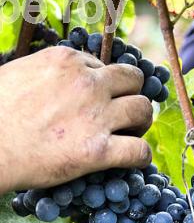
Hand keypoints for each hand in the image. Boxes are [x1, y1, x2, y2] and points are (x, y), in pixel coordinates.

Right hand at [0, 47, 152, 193]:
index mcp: (67, 61)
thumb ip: (48, 75)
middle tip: (126, 115)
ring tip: (132, 134)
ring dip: (141, 123)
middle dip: (133, 96)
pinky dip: (142, 156)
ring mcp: (96, 117)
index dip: (104, 87)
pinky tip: (136, 160)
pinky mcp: (98, 151)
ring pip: (143, 110)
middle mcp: (88, 84)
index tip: (98, 102)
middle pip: (133, 81)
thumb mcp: (21, 75)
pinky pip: (139, 151)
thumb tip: (58, 85)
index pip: (103, 68)